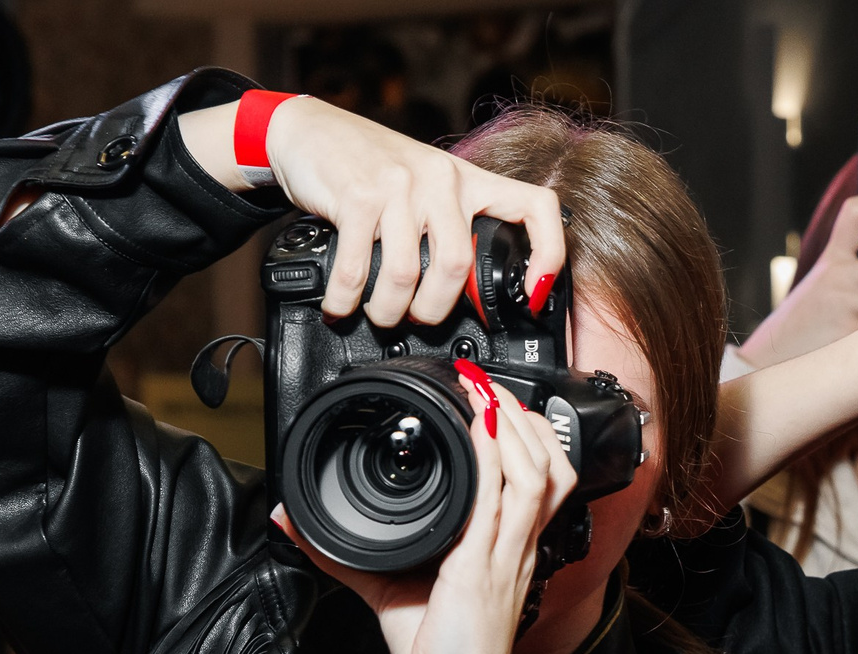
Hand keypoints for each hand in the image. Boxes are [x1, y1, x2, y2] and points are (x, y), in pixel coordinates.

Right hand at [177, 97, 564, 329]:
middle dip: (435, 310)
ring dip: (390, 310)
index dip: (549, 254)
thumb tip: (472, 292)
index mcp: (468, 179)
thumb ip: (453, 224)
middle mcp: (440, 179)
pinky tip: (341, 306)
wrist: (309, 130)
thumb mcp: (427, 185)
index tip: (534, 293)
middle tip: (419, 319)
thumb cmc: (371, 166)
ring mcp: (399, 186)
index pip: (536, 206)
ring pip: (408, 274)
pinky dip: (347, 299)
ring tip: (380, 315)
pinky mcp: (357, 196)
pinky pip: (358, 268)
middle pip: (457, 266)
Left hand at [283, 365, 577, 653]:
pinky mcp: (485, 567)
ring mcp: (506, 555)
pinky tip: (477, 430)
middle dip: (524, 416)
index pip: (538, 481)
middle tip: (488, 383)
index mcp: (506, 550)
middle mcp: (516, 548)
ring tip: (485, 393)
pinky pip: (504, 501)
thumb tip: (293, 521)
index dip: (526, 436)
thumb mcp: (388, 588)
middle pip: (551, 465)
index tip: (493, 402)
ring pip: (538, 472)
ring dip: (514, 425)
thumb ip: (342, 553)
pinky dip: (493, 457)